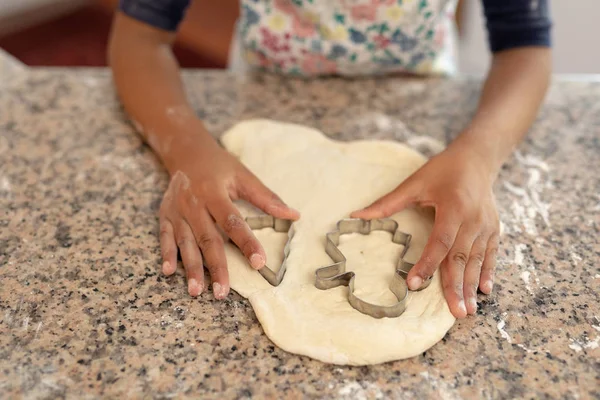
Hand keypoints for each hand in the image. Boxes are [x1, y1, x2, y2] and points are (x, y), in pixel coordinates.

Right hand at [159, 133, 299, 298]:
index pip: (233, 222)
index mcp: (214, 192)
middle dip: (215, 266)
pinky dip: (166, 254)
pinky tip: (169, 272)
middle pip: (207, 238)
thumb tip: (293, 215)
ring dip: (190, 268)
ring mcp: (177, 210)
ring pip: (185, 242)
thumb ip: (267, 198)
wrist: (186, 152)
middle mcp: (193, 203)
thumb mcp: (243, 176)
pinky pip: (164, 237)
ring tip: (197, 291)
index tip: (259, 262)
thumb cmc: (219, 166)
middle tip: (223, 292)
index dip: (247, 242)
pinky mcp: (165, 215)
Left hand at [351, 142, 499, 317]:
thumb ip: (387, 203)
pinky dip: (487, 273)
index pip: (440, 242)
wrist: (477, 158)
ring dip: (471, 286)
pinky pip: (490, 255)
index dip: (427, 264)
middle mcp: (473, 219)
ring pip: (476, 260)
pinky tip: (484, 291)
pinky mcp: (493, 229)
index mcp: (453, 207)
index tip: (414, 284)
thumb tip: (356, 215)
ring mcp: (486, 225)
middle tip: (454, 313)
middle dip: (456, 286)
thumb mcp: (414, 183)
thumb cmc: (442, 170)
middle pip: (461, 258)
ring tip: (467, 310)